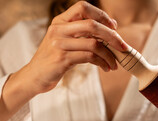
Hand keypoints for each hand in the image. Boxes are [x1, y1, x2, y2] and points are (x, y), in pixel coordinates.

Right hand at [0, 1, 128, 120]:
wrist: (34, 76)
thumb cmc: (52, 59)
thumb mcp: (63, 41)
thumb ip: (80, 34)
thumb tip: (109, 33)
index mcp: (59, 21)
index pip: (83, 7)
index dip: (101, 15)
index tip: (113, 26)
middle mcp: (58, 29)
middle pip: (92, 25)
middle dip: (112, 36)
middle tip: (123, 46)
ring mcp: (59, 44)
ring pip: (93, 43)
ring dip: (109, 54)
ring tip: (115, 63)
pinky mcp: (61, 59)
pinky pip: (89, 57)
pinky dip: (102, 63)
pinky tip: (106, 68)